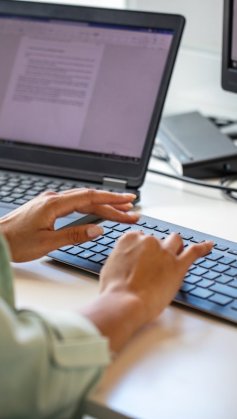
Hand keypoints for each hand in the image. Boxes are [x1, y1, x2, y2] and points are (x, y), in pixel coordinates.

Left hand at [0, 189, 137, 261]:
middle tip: (132, 209)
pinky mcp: (47, 208)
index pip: (90, 198)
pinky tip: (96, 212)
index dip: (112, 200)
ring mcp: (50, 202)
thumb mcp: (47, 242)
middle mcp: (53, 199)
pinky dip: (89, 208)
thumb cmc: (15, 241)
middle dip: (112, 204)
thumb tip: (97, 229)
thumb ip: (74, 235)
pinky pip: (74, 205)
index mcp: (54, 204)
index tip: (128, 201)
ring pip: (82, 201)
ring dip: (102, 206)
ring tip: (121, 211)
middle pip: (89, 198)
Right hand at [81, 232, 212, 351]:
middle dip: (156, 250)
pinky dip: (203, 248)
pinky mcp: (178, 265)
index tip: (141, 258)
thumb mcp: (110, 267)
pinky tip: (208, 246)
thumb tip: (126, 260)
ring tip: (174, 257)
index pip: (140, 237)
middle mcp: (148, 241)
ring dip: (175, 247)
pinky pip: (194, 251)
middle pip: (157, 240)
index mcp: (130, 239)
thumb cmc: (114, 290)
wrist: (124, 302)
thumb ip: (121, 257)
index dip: (141, 250)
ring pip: (175, 241)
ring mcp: (164, 252)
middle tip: (153, 266)